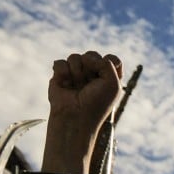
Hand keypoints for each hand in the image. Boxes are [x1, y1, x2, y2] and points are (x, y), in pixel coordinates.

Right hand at [43, 52, 122, 173]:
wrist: (75, 118)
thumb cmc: (97, 104)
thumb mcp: (113, 84)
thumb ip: (108, 63)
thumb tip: (85, 58)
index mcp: (108, 76)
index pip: (111, 58)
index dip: (107, 65)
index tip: (105, 80)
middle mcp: (92, 74)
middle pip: (92, 55)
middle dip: (90, 69)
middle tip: (89, 86)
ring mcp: (76, 74)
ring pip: (75, 57)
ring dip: (76, 73)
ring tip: (77, 87)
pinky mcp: (60, 76)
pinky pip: (61, 63)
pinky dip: (63, 73)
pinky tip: (65, 85)